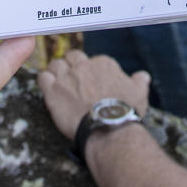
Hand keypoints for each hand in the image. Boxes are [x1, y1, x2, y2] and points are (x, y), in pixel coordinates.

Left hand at [36, 49, 150, 141]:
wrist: (109, 129)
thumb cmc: (125, 113)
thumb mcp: (139, 94)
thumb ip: (139, 82)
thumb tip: (143, 76)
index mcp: (103, 63)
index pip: (91, 60)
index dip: (89, 72)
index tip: (90, 83)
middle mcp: (83, 66)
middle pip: (72, 57)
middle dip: (71, 67)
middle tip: (72, 81)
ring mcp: (67, 77)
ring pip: (55, 65)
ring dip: (56, 73)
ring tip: (59, 85)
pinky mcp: (53, 90)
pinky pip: (43, 78)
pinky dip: (44, 82)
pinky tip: (49, 90)